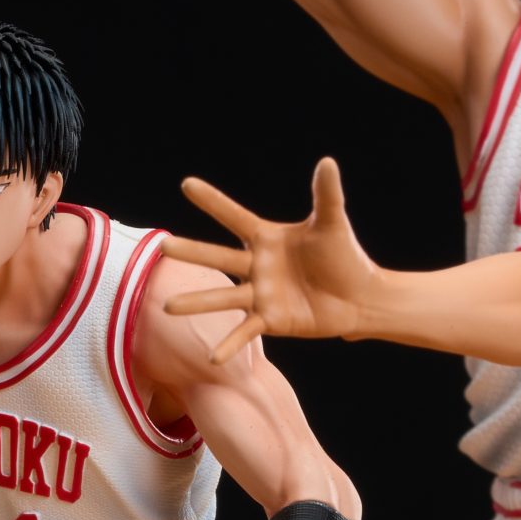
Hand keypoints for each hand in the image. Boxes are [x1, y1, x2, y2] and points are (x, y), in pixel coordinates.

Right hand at [159, 158, 382, 364]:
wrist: (358, 296)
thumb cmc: (344, 256)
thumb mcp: (333, 224)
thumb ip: (326, 195)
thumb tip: (327, 162)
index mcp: (267, 239)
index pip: (235, 216)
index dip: (212, 201)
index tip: (187, 184)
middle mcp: (256, 266)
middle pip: (218, 258)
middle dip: (192, 252)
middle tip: (162, 247)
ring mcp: (260, 295)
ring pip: (222, 297)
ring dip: (196, 302)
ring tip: (167, 307)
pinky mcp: (270, 320)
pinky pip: (245, 332)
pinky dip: (230, 344)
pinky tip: (212, 357)